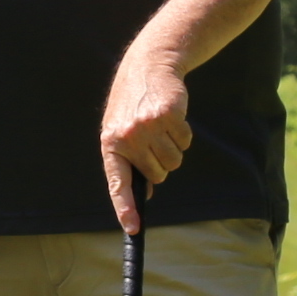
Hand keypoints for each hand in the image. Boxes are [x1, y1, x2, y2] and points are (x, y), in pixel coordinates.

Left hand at [100, 48, 191, 232]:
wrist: (148, 66)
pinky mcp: (169, 116)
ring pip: (174, 161)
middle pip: (158, 174)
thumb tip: (146, 193)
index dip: (125, 208)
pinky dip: (183, 133)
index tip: (133, 229)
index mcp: (111, 144)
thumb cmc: (132, 104)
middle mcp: (127, 137)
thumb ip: (129, 162)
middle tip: (154, 140)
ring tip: (161, 126)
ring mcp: (148, 127)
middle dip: (160, 162)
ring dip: (173, 147)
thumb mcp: (121, 131)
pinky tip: (172, 116)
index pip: (117, 184)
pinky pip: (185, 142)